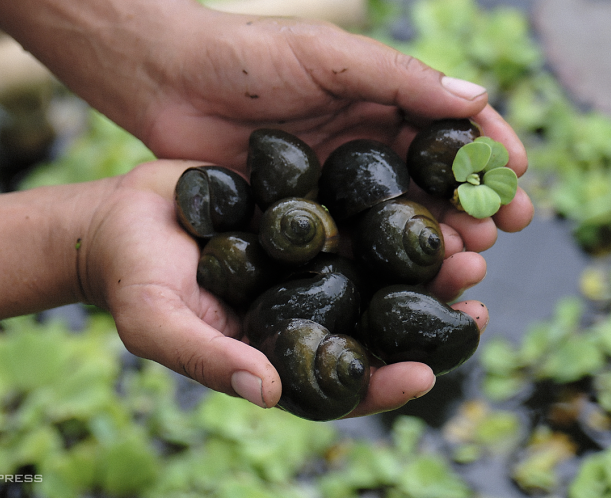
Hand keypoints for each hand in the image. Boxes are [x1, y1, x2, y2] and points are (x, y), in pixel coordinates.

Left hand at [0, 0, 532, 282]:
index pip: (448, 127)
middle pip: (430, 179)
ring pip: (395, 214)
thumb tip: (476, 100)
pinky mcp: (300, 214)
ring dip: (432, 236)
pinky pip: (348, 238)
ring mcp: (333, 183)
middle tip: (497, 233)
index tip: (521, 178)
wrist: (169, 84)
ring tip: (464, 256)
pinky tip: (401, 275)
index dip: (488, 152)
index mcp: (377, 100)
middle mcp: (362, 145)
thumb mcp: (327, 57)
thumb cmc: (247, 57)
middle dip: (470, 204)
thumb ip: (397, 78)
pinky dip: (378, 256)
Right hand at [80, 160, 489, 416]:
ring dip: (424, 264)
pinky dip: (389, 215)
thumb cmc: (131, 277)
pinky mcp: (304, 219)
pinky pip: (354, 220)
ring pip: (376, 272)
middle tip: (473, 300)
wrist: (121, 216)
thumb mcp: (157, 322)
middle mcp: (300, 309)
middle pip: (372, 326)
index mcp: (273, 349)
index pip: (336, 383)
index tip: (420, 376)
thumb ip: (208, 360)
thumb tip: (269, 393)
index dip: (380, 386)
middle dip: (425, 320)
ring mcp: (305, 264)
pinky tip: (422, 198)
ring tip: (466, 248)